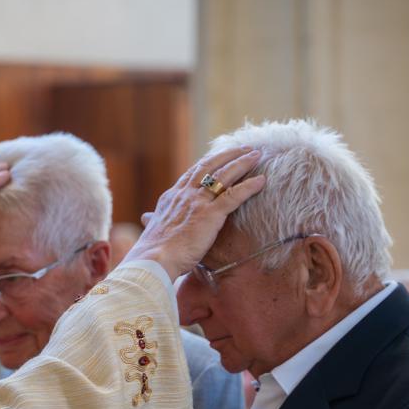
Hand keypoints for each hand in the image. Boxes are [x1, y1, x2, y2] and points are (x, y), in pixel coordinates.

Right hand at [125, 147, 266, 279]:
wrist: (153, 260)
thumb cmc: (153, 250)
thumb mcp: (152, 228)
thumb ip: (153, 219)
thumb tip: (146, 217)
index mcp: (172, 197)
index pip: (193, 173)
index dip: (208, 163)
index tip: (219, 157)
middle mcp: (185, 194)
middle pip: (209, 166)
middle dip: (228, 155)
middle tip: (243, 148)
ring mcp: (198, 202)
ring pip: (224, 175)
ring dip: (242, 163)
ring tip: (256, 155)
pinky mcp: (210, 214)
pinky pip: (234, 195)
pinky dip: (249, 186)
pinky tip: (262, 180)